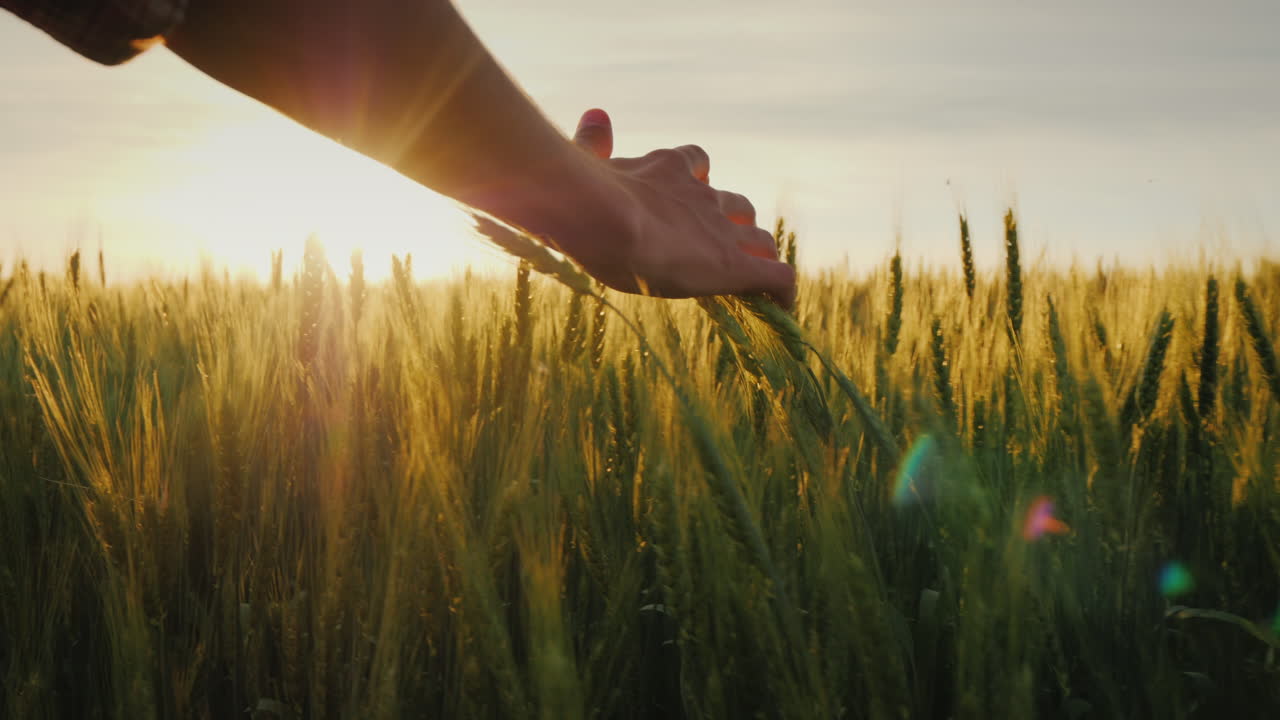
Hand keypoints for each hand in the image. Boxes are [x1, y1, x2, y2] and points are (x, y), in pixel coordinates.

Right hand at [566, 109, 795, 308]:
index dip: (698, 178)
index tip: (694, 190)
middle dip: (733, 222)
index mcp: (667, 171)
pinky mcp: (734, 266)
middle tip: (721, 246)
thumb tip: (595, 112)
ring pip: (760, 239)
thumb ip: (591, 143)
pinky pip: (776, 277)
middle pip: (735, 205)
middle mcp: (701, 196)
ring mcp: (720, 231)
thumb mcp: (585, 163)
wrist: (602, 216)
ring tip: (752, 275)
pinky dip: (782, 291)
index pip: (696, 164)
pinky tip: (784, 306)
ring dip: (757, 253)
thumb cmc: (584, 196)